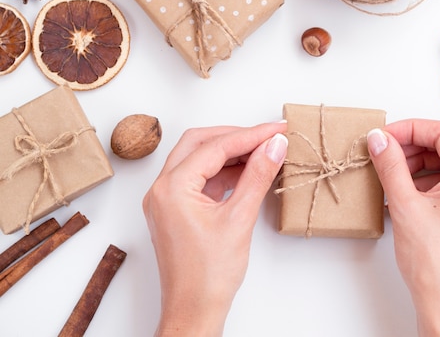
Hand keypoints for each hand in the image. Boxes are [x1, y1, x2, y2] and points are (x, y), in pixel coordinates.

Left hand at [143, 122, 287, 336]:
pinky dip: (224, 171)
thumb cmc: (209, 276)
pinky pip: (200, 178)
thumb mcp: (240, 219)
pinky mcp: (176, 209)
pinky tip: (248, 171)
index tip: (277, 129)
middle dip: (236, 136)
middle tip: (268, 135)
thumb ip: (257, 176)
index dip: (251, 135)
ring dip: (230, 153)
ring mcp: (167, 199)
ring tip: (263, 152)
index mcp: (171, 188)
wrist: (194, 311)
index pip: (215, 147)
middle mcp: (162, 189)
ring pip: (199, 158)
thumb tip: (274, 145)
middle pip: (200, 143)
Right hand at [367, 120, 439, 336]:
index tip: (385, 136)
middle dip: (422, 137)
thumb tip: (378, 139)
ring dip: (426, 155)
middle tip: (392, 145)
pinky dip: (431, 173)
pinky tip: (407, 186)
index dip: (412, 129)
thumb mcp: (404, 206)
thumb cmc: (433, 263)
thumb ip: (390, 166)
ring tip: (395, 167)